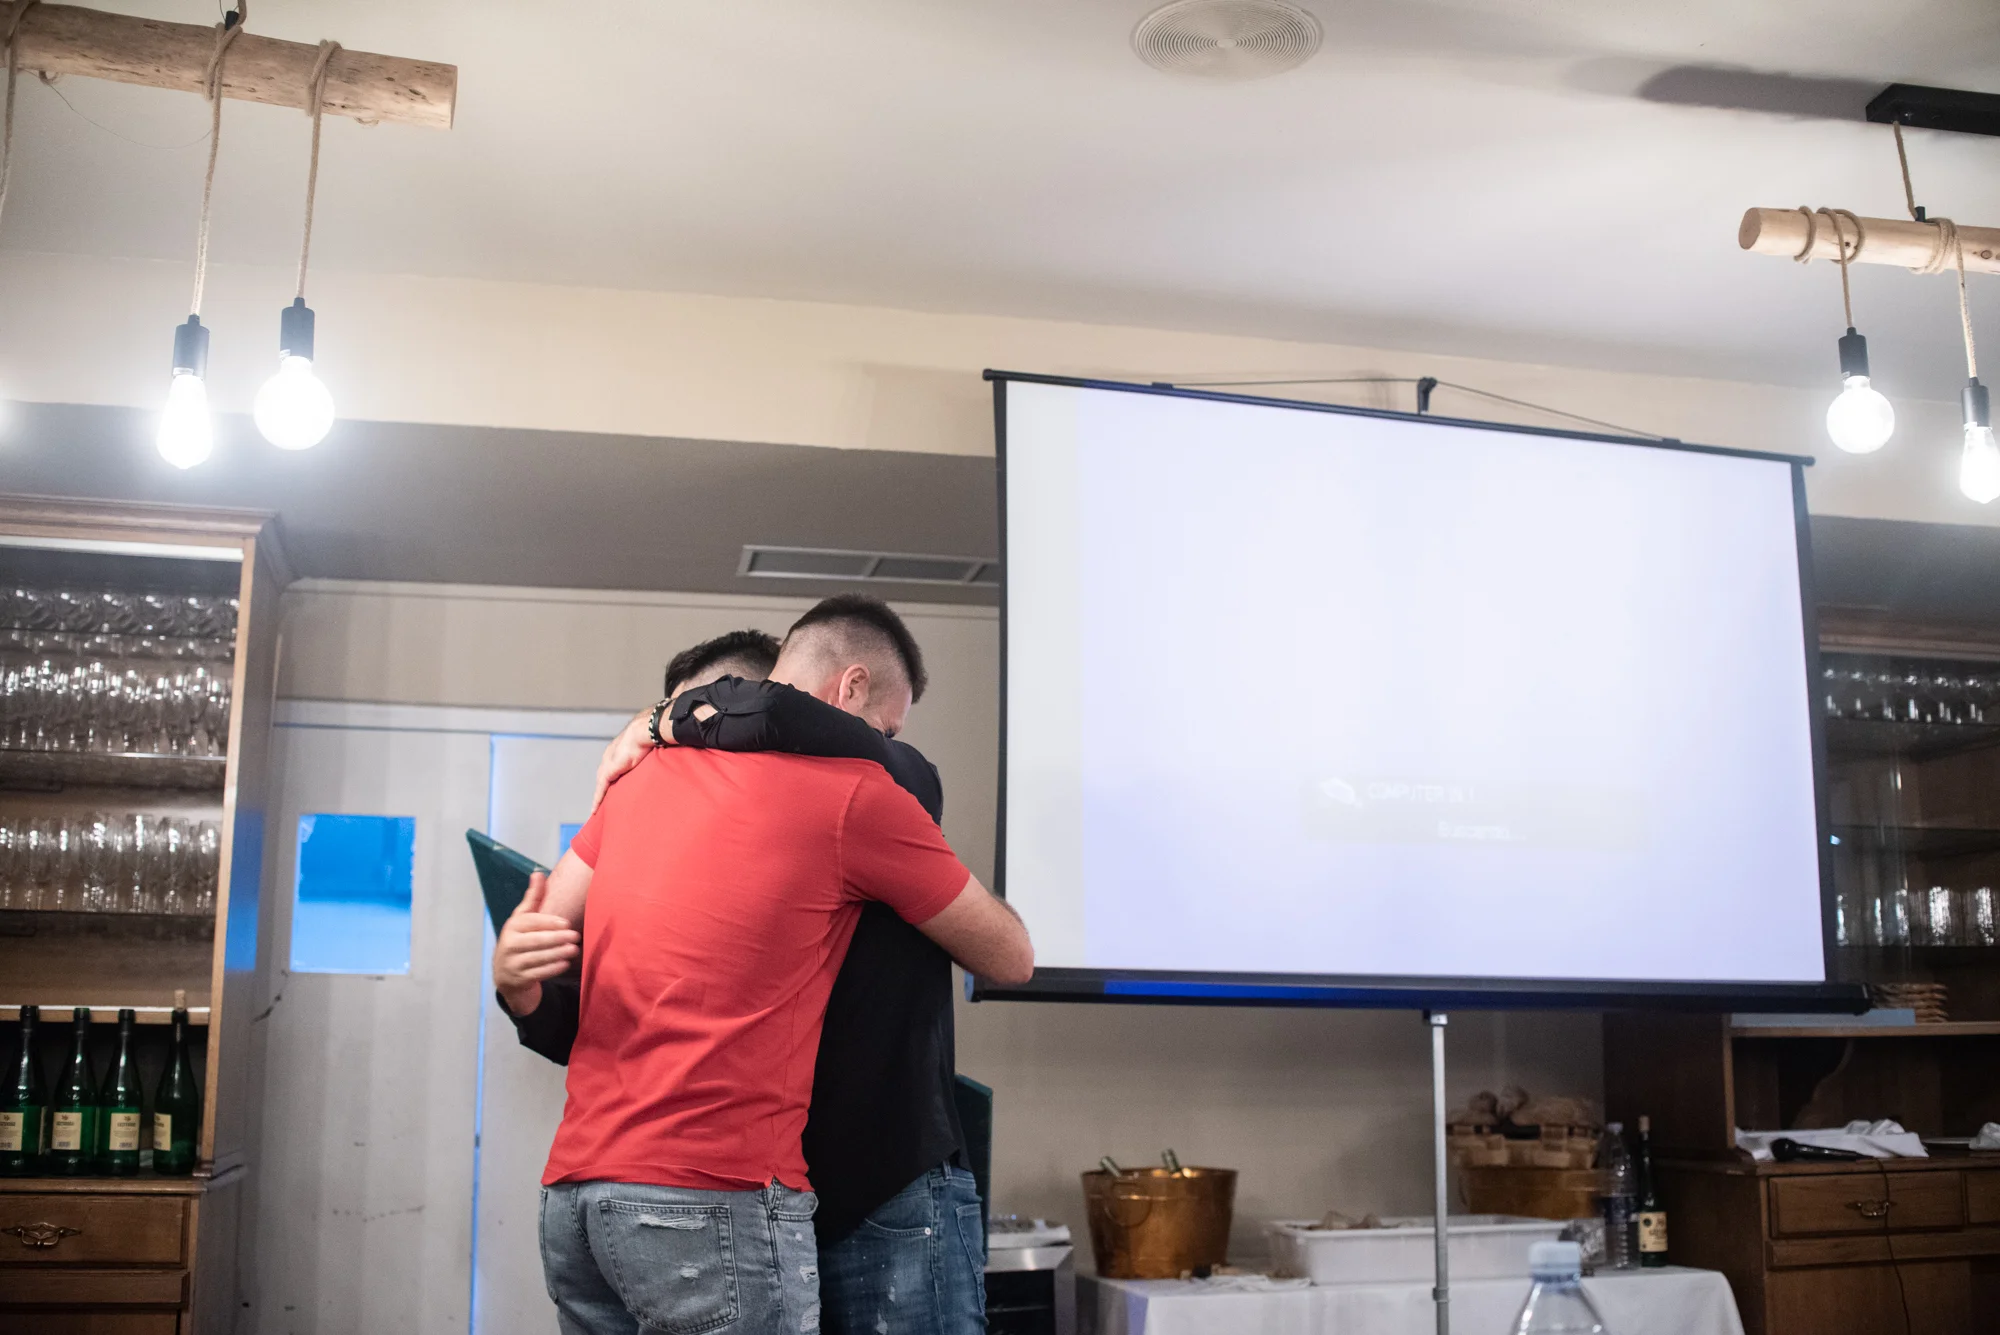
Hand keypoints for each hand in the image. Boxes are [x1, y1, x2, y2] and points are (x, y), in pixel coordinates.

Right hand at [494, 870, 579, 1015]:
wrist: (506, 975)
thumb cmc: (520, 940)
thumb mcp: (523, 919)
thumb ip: (533, 898)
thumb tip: (538, 873)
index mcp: (512, 927)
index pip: (530, 923)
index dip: (548, 922)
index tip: (567, 923)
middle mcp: (509, 945)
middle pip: (534, 941)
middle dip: (556, 938)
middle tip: (575, 936)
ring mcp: (512, 963)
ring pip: (536, 958)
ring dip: (557, 954)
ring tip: (574, 949)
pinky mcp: (518, 979)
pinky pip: (537, 974)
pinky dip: (551, 969)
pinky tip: (565, 964)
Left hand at [591, 709, 657, 811]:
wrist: (645, 731)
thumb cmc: (650, 735)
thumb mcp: (648, 746)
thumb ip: (649, 752)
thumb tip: (662, 753)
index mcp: (619, 749)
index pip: (612, 765)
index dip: (610, 776)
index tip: (611, 786)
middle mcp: (610, 756)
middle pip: (603, 775)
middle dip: (602, 787)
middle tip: (601, 800)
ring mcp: (608, 763)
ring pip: (600, 783)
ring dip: (598, 795)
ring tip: (597, 807)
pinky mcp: (608, 771)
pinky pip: (601, 788)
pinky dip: (598, 798)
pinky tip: (595, 809)